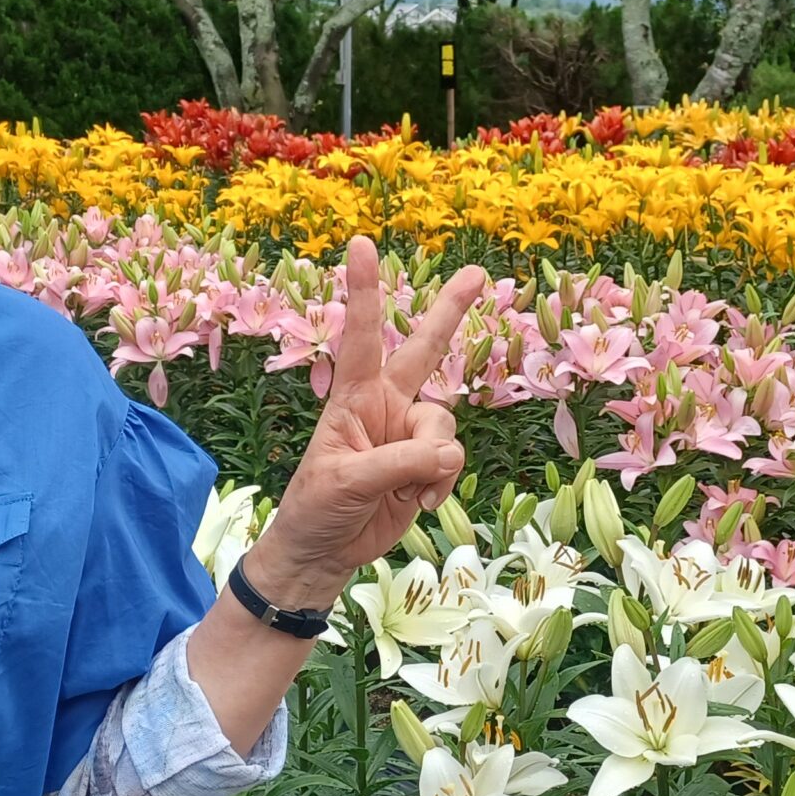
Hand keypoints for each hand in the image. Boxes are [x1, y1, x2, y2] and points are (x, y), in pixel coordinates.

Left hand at [246, 238, 486, 607]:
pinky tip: (420, 502)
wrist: (324, 550)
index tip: (361, 244)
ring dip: (433, 464)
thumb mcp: (347, 481)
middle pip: (424, 349)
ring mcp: (408, 432)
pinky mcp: (426, 463)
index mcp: (353, 396)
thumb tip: (449, 456)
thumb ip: (400, 463)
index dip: (361, 291)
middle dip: (450, 311)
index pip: (359, 335)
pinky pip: (452, 462)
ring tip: (409, 492)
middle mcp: (385, 403)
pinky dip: (441, 484)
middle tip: (477, 273)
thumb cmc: (317, 506)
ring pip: (445, 428)